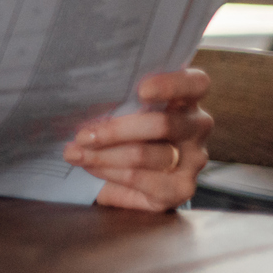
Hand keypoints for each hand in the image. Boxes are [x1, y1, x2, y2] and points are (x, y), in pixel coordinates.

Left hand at [66, 68, 212, 211]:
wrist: (130, 171)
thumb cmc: (124, 126)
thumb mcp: (123, 106)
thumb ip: (118, 98)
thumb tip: (82, 93)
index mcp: (188, 96)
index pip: (195, 83)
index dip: (170, 85)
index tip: (141, 90)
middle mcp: (197, 126)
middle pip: (162, 125)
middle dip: (115, 130)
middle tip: (82, 135)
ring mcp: (194, 159)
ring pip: (144, 154)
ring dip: (102, 155)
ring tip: (74, 153)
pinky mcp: (182, 189)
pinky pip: (139, 179)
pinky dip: (108, 172)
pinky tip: (90, 167)